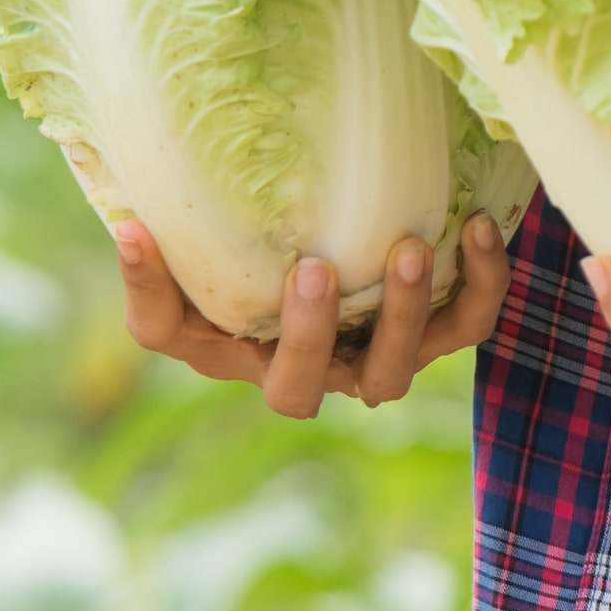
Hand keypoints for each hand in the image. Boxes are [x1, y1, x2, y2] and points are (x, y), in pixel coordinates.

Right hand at [115, 213, 510, 419]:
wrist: (302, 246)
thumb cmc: (225, 274)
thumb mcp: (179, 288)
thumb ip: (151, 277)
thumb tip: (128, 228)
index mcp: (271, 368)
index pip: (282, 383)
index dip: (292, 339)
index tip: (294, 267)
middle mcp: (336, 372)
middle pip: (349, 382)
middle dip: (332, 332)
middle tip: (318, 265)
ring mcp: (386, 349)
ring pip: (412, 360)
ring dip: (415, 310)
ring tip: (412, 245)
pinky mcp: (436, 323)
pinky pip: (469, 320)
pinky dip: (482, 282)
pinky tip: (479, 227)